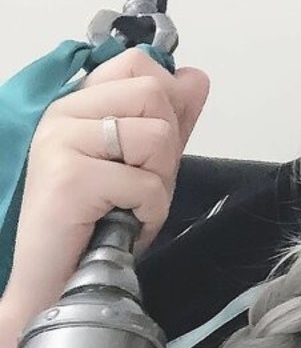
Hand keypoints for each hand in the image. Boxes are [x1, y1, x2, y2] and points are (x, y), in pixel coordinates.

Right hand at [2, 47, 209, 325]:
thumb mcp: (143, 164)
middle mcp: (63, 112)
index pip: (140, 64)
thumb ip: (168, 120)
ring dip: (158, 182)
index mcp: (78, 103)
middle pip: (154, 94)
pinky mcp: (69, 176)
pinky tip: (121, 224)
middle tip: (139, 185)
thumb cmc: (96, 227)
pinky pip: (146, 182)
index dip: (166, 105)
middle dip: (166, 149)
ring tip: (128, 206)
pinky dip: (149, 212)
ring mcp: (61, 140)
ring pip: (156, 135)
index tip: (148, 152)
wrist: (56, 283)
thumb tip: (196, 77)